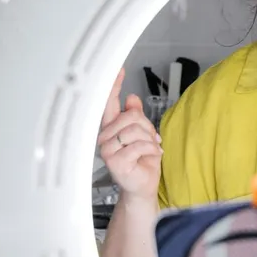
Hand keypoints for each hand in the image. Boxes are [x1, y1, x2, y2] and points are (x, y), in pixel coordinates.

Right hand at [98, 68, 162, 201]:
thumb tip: (132, 99)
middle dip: (147, 127)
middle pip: (131, 116)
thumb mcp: (143, 134)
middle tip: (151, 140)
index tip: (118, 70)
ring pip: (135, 130)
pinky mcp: (115, 161)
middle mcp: (105, 137)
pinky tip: (149, 157)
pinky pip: (139, 145)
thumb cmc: (141, 162)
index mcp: (111, 128)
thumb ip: (136, 116)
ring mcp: (107, 150)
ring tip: (150, 149)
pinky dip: (151, 150)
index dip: (113, 86)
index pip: (109, 103)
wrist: (142, 186)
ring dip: (150, 140)